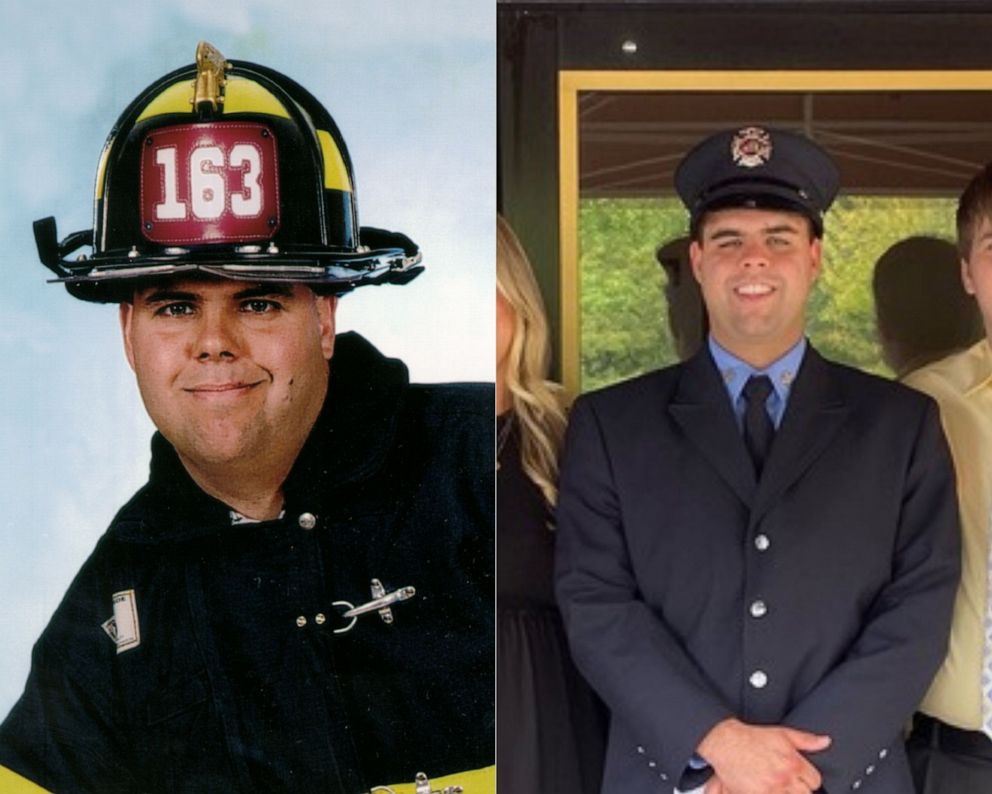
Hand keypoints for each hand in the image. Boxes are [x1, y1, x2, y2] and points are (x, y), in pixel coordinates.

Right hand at [697, 718, 830, 793]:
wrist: (726, 742)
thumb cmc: (753, 738)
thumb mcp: (782, 734)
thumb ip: (807, 739)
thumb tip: (826, 741)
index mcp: (793, 762)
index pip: (815, 781)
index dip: (808, 778)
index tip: (800, 777)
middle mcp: (784, 777)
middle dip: (798, 788)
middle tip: (787, 781)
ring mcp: (770, 789)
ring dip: (786, 792)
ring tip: (777, 784)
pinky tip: (767, 787)